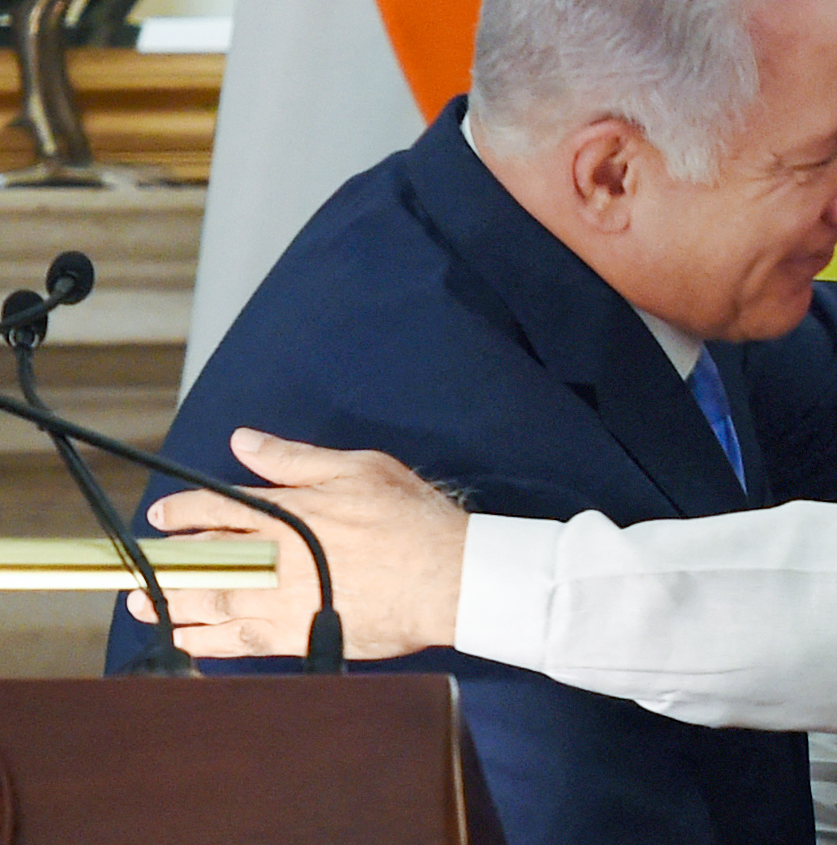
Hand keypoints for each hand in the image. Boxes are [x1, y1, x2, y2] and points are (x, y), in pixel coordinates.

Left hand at [127, 428, 466, 659]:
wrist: (447, 578)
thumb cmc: (412, 521)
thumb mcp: (359, 469)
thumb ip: (295, 459)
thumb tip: (245, 443)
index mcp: (287, 512)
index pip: (215, 508)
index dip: (182, 511)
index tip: (162, 517)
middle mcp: (276, 557)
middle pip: (203, 559)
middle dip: (167, 563)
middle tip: (139, 569)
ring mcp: (283, 600)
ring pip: (211, 603)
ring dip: (174, 605)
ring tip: (146, 607)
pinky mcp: (298, 635)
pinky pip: (238, 643)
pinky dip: (207, 643)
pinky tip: (190, 643)